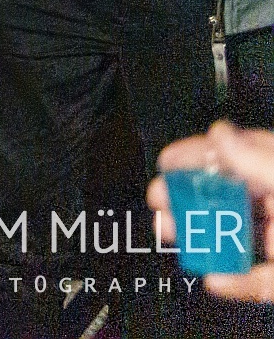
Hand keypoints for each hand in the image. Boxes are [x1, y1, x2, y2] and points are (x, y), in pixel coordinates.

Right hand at [150, 123, 273, 299]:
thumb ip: (259, 161)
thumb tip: (220, 134)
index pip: (240, 151)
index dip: (200, 153)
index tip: (166, 159)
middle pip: (229, 195)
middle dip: (187, 198)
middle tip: (159, 200)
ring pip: (236, 237)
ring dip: (201, 239)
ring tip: (172, 237)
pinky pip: (257, 280)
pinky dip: (234, 282)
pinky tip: (215, 279)